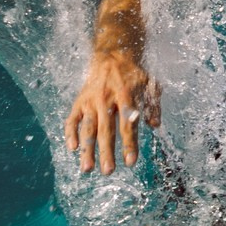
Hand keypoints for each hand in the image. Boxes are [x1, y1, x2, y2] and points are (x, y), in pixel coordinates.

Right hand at [63, 49, 159, 172]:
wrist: (112, 54)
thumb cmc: (135, 74)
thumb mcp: (150, 84)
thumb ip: (153, 104)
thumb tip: (155, 125)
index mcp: (126, 96)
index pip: (128, 125)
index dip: (129, 144)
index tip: (131, 162)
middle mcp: (106, 100)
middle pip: (106, 130)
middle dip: (106, 152)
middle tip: (108, 172)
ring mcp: (91, 101)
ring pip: (87, 128)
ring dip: (87, 149)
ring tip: (87, 168)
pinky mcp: (80, 101)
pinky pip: (72, 119)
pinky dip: (70, 133)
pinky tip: (72, 148)